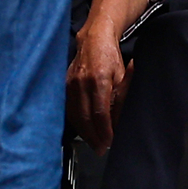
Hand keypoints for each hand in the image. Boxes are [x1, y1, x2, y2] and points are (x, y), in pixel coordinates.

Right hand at [68, 25, 128, 148]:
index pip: (100, 113)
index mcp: (98, 80)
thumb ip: (121, 98)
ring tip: (93, 144)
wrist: (93, 39)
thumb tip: (118, 121)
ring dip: (84, 133)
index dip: (105, 131)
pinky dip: (77, 123)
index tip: (109, 142)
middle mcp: (81, 83)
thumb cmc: (110, 56)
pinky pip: (70, 109)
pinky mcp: (65, 86)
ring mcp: (70, 84)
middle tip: (101, 149)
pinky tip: (84, 131)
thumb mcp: (122, 76)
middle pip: (86, 118)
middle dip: (94, 137)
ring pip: (76, 116)